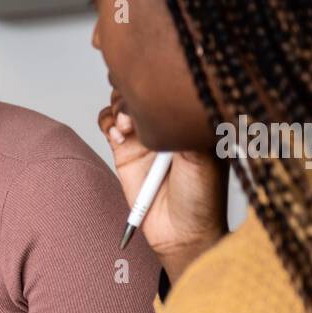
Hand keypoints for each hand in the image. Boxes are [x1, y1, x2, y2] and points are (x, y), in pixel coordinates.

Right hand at [97, 89, 227, 281]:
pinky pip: (107, 123)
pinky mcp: (124, 149)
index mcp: (191, 117)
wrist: (180, 233)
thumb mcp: (203, 156)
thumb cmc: (201, 198)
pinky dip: (108, 122)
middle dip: (135, 89)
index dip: (159, 79)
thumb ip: (184, 126)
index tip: (156, 89)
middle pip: (144, 86)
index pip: (173, 83)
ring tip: (127, 125)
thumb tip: (163, 100)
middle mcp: (168, 121)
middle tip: (136, 108)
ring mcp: (145, 134)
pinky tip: (119, 135)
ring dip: (120, 105)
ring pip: (123, 100)